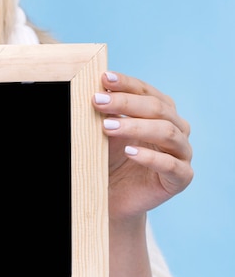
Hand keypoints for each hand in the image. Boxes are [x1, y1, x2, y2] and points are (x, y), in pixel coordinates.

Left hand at [92, 71, 192, 222]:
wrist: (114, 198)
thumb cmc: (111, 161)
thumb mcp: (106, 133)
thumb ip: (106, 113)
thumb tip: (93, 88)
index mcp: (162, 113)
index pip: (147, 91)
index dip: (126, 83)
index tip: (103, 78)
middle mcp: (177, 129)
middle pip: (158, 108)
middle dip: (126, 102)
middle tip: (98, 101)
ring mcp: (182, 154)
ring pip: (166, 132)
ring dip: (135, 126)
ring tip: (107, 126)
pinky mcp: (181, 178)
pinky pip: (171, 165)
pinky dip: (149, 157)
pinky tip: (130, 152)